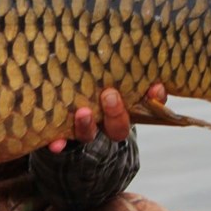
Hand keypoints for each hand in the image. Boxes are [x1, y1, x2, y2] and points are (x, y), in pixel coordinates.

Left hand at [46, 82, 166, 152]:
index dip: (154, 100)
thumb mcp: (108, 72)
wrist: (59, 110)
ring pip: (90, 134)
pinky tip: (55, 144)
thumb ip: (124, 66)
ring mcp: (85, 130)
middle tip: (110, 95)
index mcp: (122, 108)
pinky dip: (59, 143)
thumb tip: (150, 75)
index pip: (145, 107)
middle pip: (118, 127)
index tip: (156, 87)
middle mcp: (105, 123)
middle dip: (116, 113)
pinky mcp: (63, 134)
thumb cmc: (90, 78)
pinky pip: (62, 141)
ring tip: (83, 112)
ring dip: (87, 125)